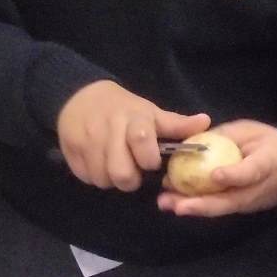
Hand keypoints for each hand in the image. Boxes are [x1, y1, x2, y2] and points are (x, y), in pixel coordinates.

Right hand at [56, 80, 209, 190]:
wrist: (80, 96)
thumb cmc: (123, 109)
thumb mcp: (150, 112)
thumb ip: (176, 124)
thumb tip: (206, 122)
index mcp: (133, 119)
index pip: (142, 140)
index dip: (149, 159)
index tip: (151, 161)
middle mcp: (108, 130)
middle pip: (121, 173)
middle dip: (130, 179)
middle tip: (132, 171)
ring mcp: (87, 141)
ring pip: (103, 179)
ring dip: (111, 179)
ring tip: (115, 165)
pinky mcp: (70, 150)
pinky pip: (86, 177)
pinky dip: (95, 176)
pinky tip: (99, 162)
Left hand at [156, 119, 276, 215]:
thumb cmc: (270, 144)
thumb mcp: (251, 130)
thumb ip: (226, 136)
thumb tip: (194, 139)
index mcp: (269, 162)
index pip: (252, 171)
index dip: (234, 175)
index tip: (215, 175)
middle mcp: (260, 188)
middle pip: (232, 200)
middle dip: (203, 204)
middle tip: (177, 204)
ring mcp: (251, 202)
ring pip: (222, 208)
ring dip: (194, 208)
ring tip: (166, 203)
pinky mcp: (241, 207)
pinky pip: (218, 207)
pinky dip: (196, 205)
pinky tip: (172, 200)